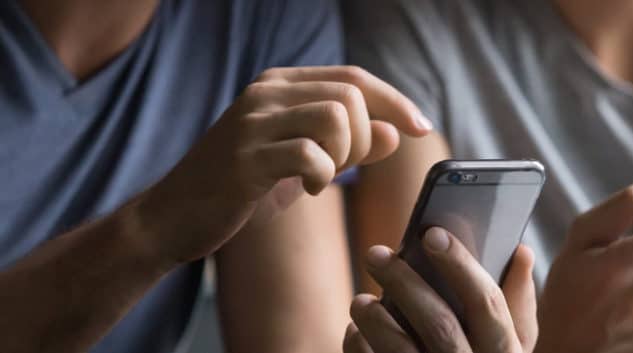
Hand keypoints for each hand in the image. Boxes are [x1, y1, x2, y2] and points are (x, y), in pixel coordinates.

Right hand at [135, 66, 432, 264]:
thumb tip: (394, 132)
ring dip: (344, 154)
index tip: (421, 128)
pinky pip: (310, 153)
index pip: (354, 78)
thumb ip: (348, 145)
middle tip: (341, 168)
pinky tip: (305, 190)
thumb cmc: (242, 189)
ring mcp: (252, 121)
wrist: (172, 218)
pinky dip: (322, 175)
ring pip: (336, 116)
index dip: (395, 102)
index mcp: (280, 85)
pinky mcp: (244, 156)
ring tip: (320, 177)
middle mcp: (265, 92)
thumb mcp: (301, 163)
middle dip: (363, 138)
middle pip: (351, 95)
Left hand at [344, 228, 536, 352]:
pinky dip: (362, 351)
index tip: (431, 233)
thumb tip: (520, 250)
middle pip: (440, 324)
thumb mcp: (514, 347)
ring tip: (360, 299)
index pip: (487, 303)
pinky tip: (356, 332)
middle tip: (376, 253)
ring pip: (403, 352)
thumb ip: (518, 304)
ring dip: (376, 320)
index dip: (461, 265)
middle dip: (405, 283)